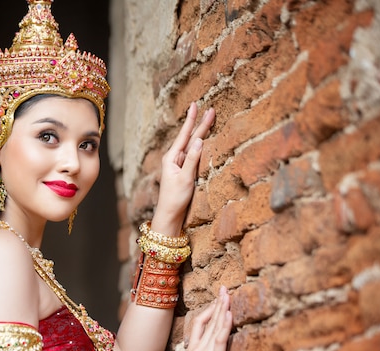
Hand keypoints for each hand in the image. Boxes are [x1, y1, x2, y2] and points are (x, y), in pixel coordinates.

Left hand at [152, 102, 214, 233]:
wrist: (170, 215)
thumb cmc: (175, 199)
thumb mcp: (185, 178)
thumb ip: (192, 159)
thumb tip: (198, 139)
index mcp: (172, 157)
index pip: (185, 135)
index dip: (193, 120)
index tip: (197, 105)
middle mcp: (174, 159)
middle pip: (190, 137)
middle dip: (200, 123)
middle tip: (209, 109)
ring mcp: (179, 165)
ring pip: (192, 145)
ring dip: (200, 132)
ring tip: (208, 120)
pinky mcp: (184, 172)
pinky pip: (194, 154)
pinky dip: (200, 145)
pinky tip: (204, 140)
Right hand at [185, 286, 231, 350]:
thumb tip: (216, 341)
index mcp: (191, 350)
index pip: (198, 323)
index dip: (208, 310)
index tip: (217, 299)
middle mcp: (196, 349)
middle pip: (206, 320)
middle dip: (216, 303)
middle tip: (224, 288)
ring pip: (214, 326)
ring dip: (222, 308)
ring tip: (228, 295)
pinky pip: (219, 339)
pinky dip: (224, 325)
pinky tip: (228, 313)